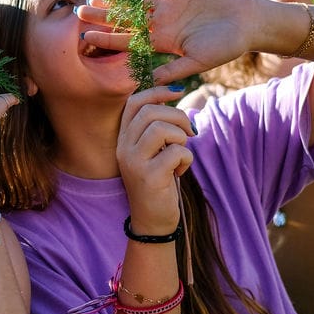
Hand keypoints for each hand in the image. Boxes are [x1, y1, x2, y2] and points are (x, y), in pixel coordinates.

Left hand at [76, 0, 254, 83]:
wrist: (249, 23)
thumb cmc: (226, 47)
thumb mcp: (197, 62)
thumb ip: (172, 70)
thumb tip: (146, 82)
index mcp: (163, 41)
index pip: (129, 40)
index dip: (107, 38)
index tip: (86, 38)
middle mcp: (163, 21)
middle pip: (127, 18)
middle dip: (104, 16)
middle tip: (78, 11)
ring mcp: (171, 3)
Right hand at [116, 86, 193, 232]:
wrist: (152, 222)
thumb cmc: (158, 183)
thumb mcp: (153, 152)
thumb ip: (157, 128)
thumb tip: (174, 96)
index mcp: (123, 139)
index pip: (134, 103)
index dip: (157, 92)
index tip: (178, 93)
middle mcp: (123, 148)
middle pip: (150, 112)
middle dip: (178, 116)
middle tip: (190, 131)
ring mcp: (134, 162)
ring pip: (162, 129)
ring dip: (181, 138)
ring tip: (181, 153)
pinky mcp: (149, 177)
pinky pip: (176, 152)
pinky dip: (186, 159)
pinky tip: (181, 172)